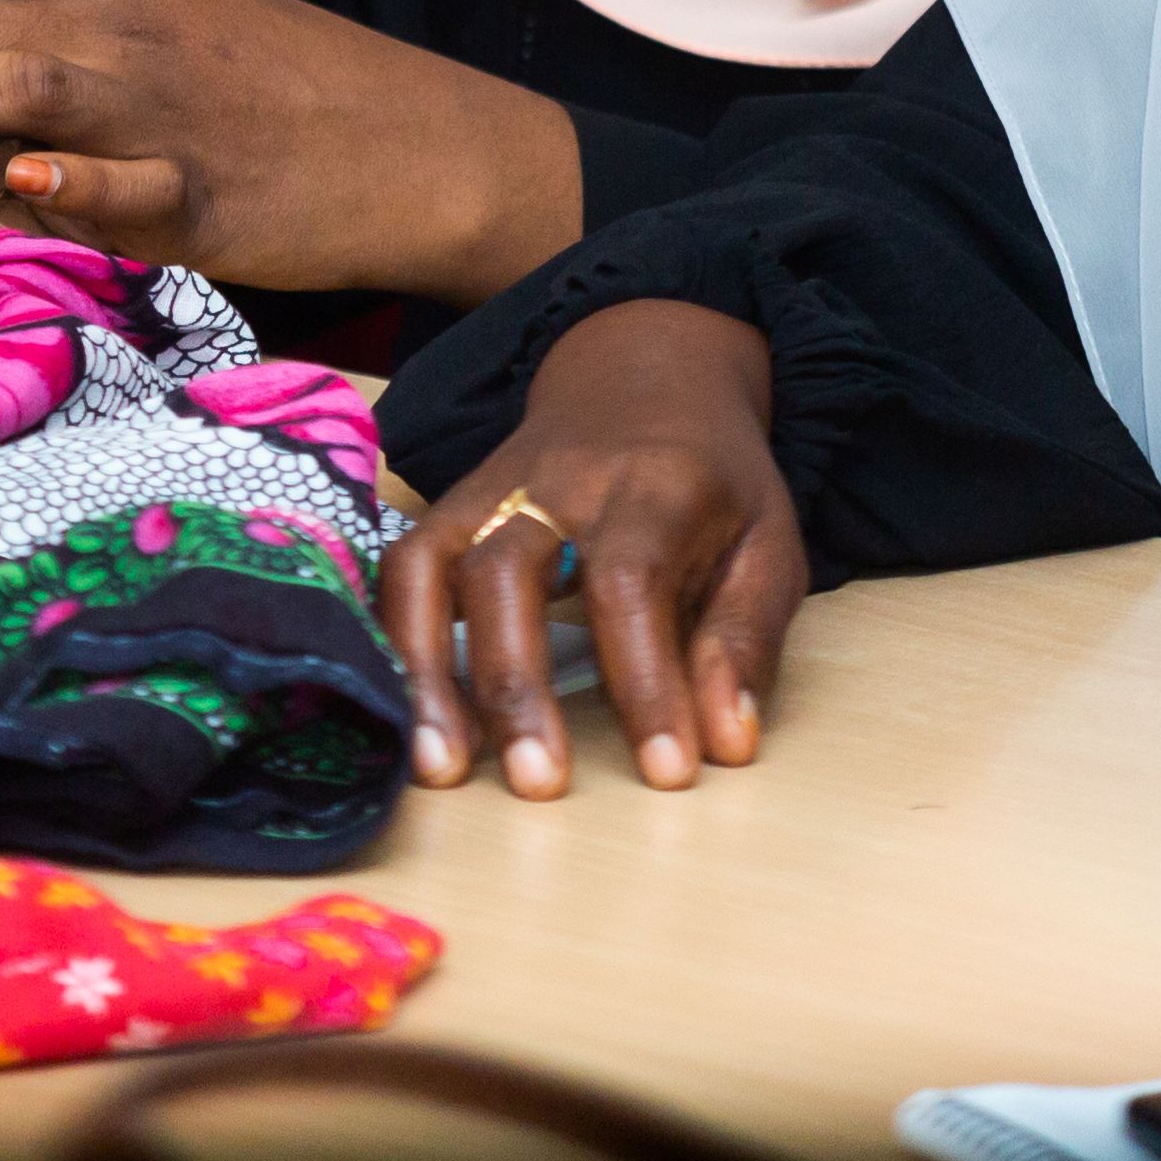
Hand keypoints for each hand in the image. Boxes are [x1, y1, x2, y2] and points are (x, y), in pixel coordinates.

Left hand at [0, 0, 580, 302]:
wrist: (417, 144)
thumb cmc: (273, 80)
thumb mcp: (172, 12)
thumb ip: (58, 17)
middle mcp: (139, 28)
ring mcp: (174, 111)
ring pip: (36, 85)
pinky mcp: (212, 199)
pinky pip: (135, 188)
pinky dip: (79, 184)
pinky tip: (27, 183)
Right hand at [376, 301, 804, 801]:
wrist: (646, 374)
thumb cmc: (712, 482)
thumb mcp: (767, 542)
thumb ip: (746, 637)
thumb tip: (727, 743)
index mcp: (653, 484)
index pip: (632, 582)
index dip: (646, 680)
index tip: (667, 770)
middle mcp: (556, 480)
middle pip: (507, 571)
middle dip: (517, 685)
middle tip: (538, 786)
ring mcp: (489, 489)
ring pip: (431, 566)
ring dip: (427, 672)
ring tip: (440, 768)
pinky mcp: (449, 507)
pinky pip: (400, 569)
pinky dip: (393, 642)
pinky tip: (406, 717)